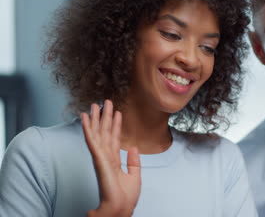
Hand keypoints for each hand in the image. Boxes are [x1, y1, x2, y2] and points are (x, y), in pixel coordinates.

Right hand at [81, 100, 140, 216]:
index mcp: (114, 160)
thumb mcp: (135, 176)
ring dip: (96, 118)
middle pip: (105, 132)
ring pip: (97, 133)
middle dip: (105, 117)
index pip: (115, 138)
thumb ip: (134, 161)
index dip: (116, 125)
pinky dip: (88, 128)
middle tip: (105, 101)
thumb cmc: (125, 197)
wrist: (120, 208)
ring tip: (95, 104)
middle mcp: (106, 156)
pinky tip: (85, 118)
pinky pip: (92, 141)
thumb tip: (134, 147)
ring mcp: (101, 157)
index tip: (118, 112)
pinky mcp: (98, 159)